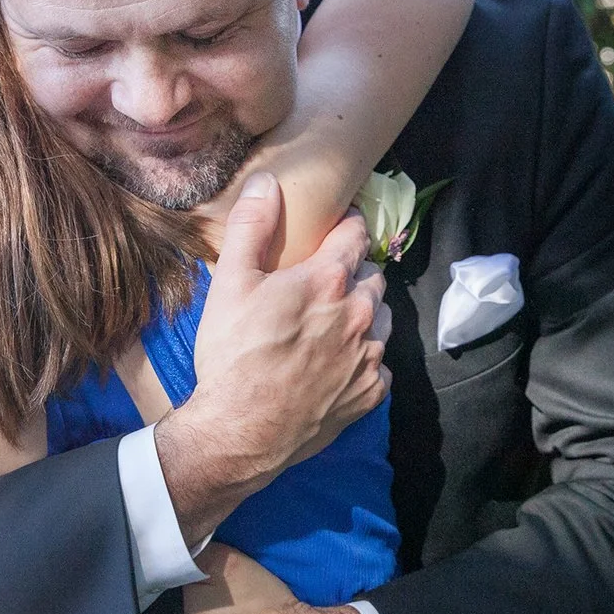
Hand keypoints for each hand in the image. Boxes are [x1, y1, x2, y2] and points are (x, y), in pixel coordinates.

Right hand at [157, 172, 390, 543]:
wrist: (241, 431)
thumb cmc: (232, 355)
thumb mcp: (230, 283)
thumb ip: (252, 227)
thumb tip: (267, 182)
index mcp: (328, 280)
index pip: (356, 235)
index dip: (347, 226)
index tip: (339, 228)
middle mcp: (360, 314)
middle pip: (373, 277)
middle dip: (355, 273)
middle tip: (328, 282)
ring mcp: (370, 357)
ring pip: (383, 319)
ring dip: (366, 314)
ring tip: (336, 322)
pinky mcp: (371, 393)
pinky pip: (380, 365)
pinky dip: (365, 359)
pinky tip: (337, 364)